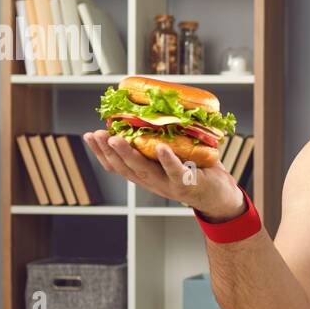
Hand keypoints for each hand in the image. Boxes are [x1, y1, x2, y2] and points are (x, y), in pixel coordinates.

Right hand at [83, 130, 245, 220]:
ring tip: (116, 139)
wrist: (220, 197)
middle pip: (125, 168)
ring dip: (128, 154)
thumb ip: (160, 140)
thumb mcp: (173, 155)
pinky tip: (161, 148)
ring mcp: (168, 185)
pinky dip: (168, 160)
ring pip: (144, 170)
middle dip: (108, 151)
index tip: (89, 136)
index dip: (101, 153)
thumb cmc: (196, 171)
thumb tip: (149, 111)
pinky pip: (176, 172)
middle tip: (97, 135)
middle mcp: (153, 182)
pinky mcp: (187, 185)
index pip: (118, 166)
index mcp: (146, 175)